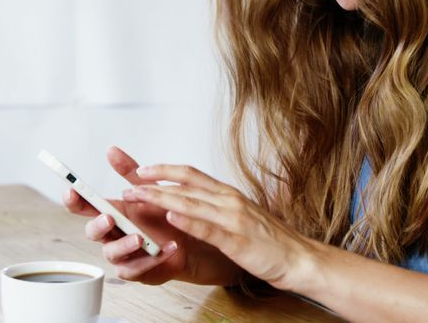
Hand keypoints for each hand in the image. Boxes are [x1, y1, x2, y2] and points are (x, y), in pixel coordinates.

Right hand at [62, 146, 242, 285]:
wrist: (190, 240)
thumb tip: (112, 150)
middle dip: (98, 225)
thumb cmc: (164, 215)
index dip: (75, 199)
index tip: (72, 190)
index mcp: (113, 212)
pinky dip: (151, 259)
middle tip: (110, 218)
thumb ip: (129, 171)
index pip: (86, 206)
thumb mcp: (149, 189)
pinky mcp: (137, 271)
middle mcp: (113, 234)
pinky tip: (167, 248)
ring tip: (141, 238)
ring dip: (124, 244)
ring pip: (111, 253)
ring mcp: (123, 254)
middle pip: (93, 231)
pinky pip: (134, 269)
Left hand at [124, 163, 322, 291]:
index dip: (165, 170)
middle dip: (154, 183)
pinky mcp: (237, 240)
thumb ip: (217, 206)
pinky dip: (189, 222)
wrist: (298, 257)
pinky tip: (172, 219)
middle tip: (129, 182)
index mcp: (228, 194)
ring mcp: (233, 218)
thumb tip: (192, 200)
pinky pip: (209, 229)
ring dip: (162, 199)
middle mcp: (229, 200)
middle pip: (186, 185)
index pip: (191, 175)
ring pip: (191, 203)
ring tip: (139, 197)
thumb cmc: (269, 240)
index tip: (142, 170)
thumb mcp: (240, 216)